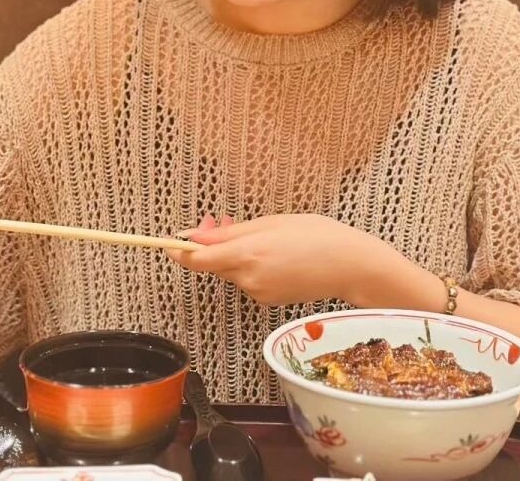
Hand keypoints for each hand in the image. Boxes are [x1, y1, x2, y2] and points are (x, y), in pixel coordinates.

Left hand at [166, 213, 405, 306]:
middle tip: (219, 219)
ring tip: (256, 231)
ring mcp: (259, 293)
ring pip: (231, 270)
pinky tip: (270, 251)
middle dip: (210, 244)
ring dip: (232, 252)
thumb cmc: (316, 235)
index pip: (196, 260)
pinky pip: (248, 279)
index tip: (168, 241)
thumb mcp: (269, 223)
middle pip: (213, 264)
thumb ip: (229, 233)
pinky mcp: (269, 300)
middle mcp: (248, 279)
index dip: (178, 251)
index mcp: (246, 255)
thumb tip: (194, 238)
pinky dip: (249, 264)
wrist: (351, 265)